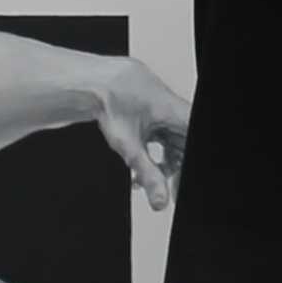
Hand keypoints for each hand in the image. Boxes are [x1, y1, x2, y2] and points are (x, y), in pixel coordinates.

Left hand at [95, 58, 191, 203]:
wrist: (91, 82)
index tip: (176, 184)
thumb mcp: (130, 146)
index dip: (183, 165)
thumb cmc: (111, 100)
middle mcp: (174, 110)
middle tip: (161, 187)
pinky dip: (152, 152)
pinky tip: (137, 167)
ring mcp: (163, 110)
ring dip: (161, 163)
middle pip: (184, 145)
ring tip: (142, 179)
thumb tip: (160, 200)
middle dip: (173, 169)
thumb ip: (148, 175)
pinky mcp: (152, 112)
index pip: (190, 143)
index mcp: (177, 113)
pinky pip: (161, 136)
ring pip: (173, 142)